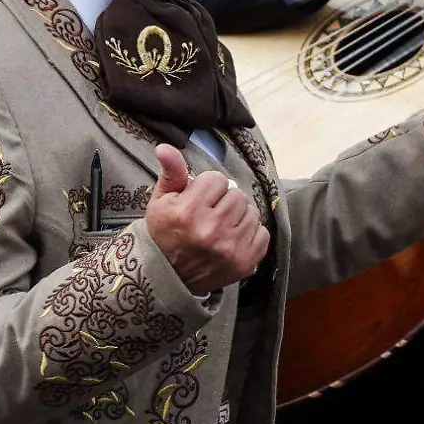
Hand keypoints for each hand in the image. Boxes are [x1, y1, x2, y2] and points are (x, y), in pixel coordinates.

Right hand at [146, 144, 268, 296]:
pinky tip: (233, 238)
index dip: (208, 188)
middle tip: (211, 213)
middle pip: (237, 195)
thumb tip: (165, 146)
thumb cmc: (165, 233)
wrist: (168, 276)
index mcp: (188, 212)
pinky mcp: (245, 262)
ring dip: (239, 216)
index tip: (199, 200)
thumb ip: (171, 173)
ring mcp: (230, 248)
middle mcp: (210, 230)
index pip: (217, 180)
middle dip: (225, 200)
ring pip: (251, 212)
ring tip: (221, 226)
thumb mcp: (161, 202)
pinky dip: (251, 233)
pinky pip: (262, 233)